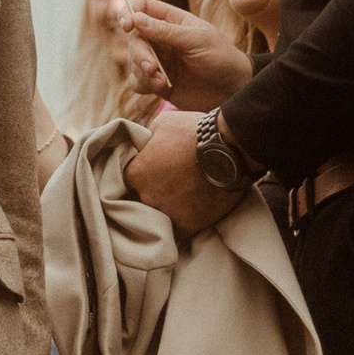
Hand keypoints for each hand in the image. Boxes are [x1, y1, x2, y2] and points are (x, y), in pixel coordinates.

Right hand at [120, 2, 247, 112]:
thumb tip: (136, 18)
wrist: (233, 90)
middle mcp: (161, 39)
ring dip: (142, 71)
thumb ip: (165, 31)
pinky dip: (143, 84)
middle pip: (134, 38)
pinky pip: (137, 81)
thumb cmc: (221, 58)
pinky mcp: (157, 82)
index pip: (141, 7)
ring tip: (161, 81)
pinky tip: (161, 86)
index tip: (128, 27)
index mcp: (172, 20)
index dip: (129, 13)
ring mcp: (159, 60)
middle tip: (152, 67)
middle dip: (138, 53)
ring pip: (132, 61)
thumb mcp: (196, 40)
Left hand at [123, 100, 241, 232]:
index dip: (134, 178)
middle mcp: (146, 197)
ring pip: (156, 218)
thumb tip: (145, 143)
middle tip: (164, 187)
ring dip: (163, 211)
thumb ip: (148, 137)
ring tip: (177, 203)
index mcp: (135, 173)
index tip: (146, 174)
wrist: (229, 150)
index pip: (123, 181)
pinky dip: (179, 225)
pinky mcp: (187, 226)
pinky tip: (184, 217)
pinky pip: (175, 231)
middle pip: (139, 201)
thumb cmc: (194, 132)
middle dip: (148, 194)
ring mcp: (166, 214)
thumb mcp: (163, 123)